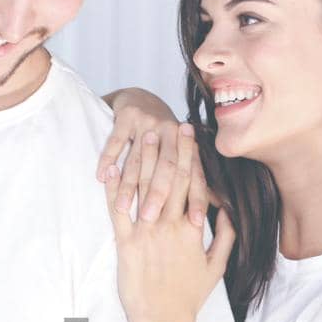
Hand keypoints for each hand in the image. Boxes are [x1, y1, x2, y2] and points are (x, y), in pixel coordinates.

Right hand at [97, 88, 215, 226]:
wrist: (140, 98)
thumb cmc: (163, 137)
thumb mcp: (180, 153)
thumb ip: (195, 178)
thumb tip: (220, 207)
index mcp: (186, 144)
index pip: (193, 175)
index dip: (197, 198)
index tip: (197, 224)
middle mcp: (171, 131)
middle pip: (165, 167)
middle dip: (157, 194)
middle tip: (150, 219)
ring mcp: (149, 121)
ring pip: (138, 158)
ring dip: (128, 185)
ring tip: (123, 208)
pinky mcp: (128, 115)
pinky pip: (116, 140)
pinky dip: (108, 159)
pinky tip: (101, 177)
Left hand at [103, 123, 234, 321]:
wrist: (164, 320)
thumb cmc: (189, 296)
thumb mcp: (216, 267)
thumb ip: (225, 237)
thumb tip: (227, 212)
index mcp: (192, 229)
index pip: (193, 184)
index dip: (192, 158)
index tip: (192, 137)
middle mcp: (170, 226)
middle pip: (170, 178)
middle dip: (172, 148)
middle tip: (171, 123)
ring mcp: (146, 233)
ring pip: (144, 187)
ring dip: (144, 158)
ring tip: (145, 134)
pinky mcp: (125, 244)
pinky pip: (118, 209)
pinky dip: (115, 187)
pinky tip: (113, 166)